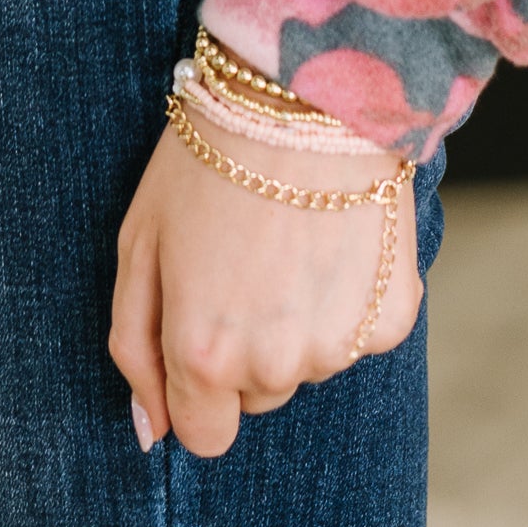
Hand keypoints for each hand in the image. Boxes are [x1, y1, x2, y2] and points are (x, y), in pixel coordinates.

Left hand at [108, 109, 419, 458]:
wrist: (301, 92)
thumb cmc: (207, 158)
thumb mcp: (139, 242)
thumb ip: (134, 347)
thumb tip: (149, 429)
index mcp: (204, 354)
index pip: (203, 435)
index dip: (198, 384)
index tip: (204, 325)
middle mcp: (274, 365)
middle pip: (258, 396)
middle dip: (246, 344)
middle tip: (244, 259)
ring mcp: (339, 344)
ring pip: (309, 364)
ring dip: (297, 321)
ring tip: (289, 237)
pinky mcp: (393, 317)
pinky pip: (360, 333)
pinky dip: (347, 299)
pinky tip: (332, 236)